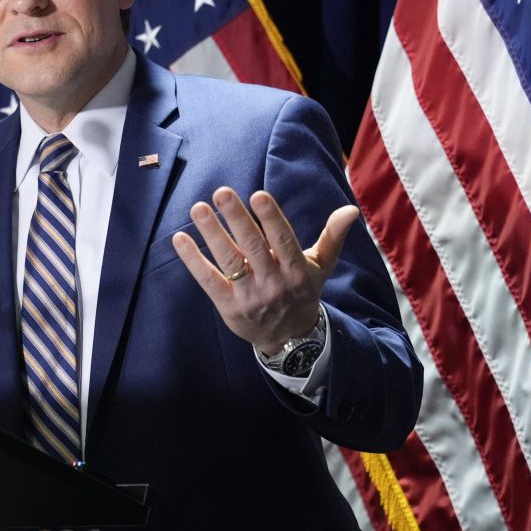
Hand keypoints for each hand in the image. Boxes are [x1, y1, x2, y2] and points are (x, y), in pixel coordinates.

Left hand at [172, 188, 359, 355]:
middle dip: (237, 219)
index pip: (284, 241)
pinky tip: (180, 239)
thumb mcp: (322, 266)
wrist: (290, 338)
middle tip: (221, 192)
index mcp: (297, 270)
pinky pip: (208, 281)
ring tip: (198, 209)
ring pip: (230, 261)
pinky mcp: (228, 307)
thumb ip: (333, 236)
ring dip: (212, 234)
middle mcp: (274, 283)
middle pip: (253, 247)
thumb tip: (351, 209)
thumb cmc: (303, 291)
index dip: (271, 219)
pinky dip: (193, 260)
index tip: (258, 195)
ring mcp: (250, 296)